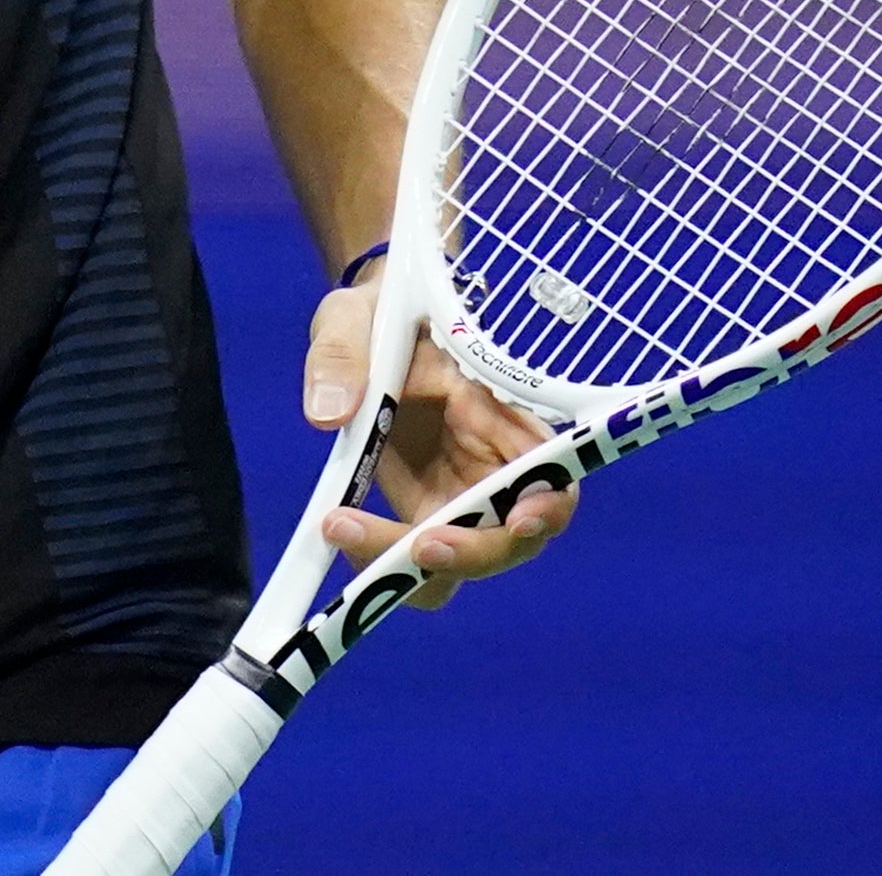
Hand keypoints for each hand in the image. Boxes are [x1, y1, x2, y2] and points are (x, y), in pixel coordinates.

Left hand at [303, 280, 576, 606]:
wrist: (370, 331)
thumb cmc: (379, 315)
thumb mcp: (353, 317)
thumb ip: (342, 355)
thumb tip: (328, 415)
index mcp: (502, 412)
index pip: (553, 475)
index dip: (548, 507)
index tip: (519, 519)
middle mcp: (494, 466)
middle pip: (510, 539)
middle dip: (468, 552)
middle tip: (413, 547)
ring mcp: (460, 495)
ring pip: (458, 560)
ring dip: (410, 568)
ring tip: (342, 530)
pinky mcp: (423, 511)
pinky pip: (413, 558)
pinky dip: (379, 560)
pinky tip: (338, 531)